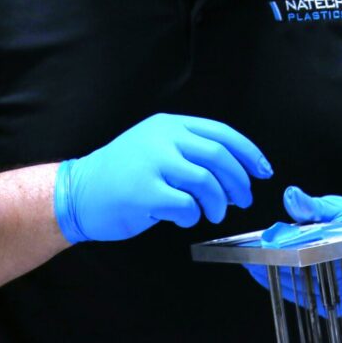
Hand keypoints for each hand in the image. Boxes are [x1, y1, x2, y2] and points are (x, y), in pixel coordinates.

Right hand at [54, 114, 272, 242]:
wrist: (78, 192)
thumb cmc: (121, 176)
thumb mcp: (154, 147)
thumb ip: (189, 152)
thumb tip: (235, 176)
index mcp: (168, 124)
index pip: (221, 133)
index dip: (248, 153)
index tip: (263, 171)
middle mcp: (162, 138)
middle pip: (219, 156)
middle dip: (239, 181)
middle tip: (243, 199)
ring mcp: (152, 163)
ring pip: (206, 181)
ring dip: (218, 202)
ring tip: (213, 213)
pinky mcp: (144, 191)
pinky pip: (186, 205)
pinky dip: (192, 215)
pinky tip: (184, 217)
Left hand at [245, 186, 341, 316]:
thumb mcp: (338, 208)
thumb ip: (312, 206)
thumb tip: (291, 196)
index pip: (314, 254)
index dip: (287, 252)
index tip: (265, 247)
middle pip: (304, 274)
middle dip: (275, 264)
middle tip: (251, 257)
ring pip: (301, 289)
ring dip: (275, 277)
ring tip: (254, 264)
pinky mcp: (333, 305)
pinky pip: (303, 297)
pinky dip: (285, 284)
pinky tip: (268, 274)